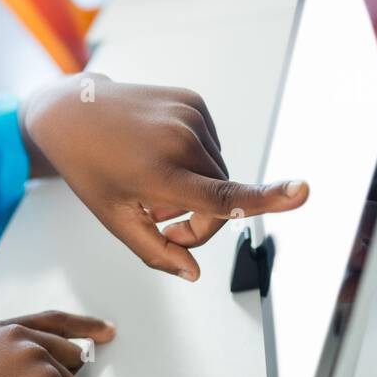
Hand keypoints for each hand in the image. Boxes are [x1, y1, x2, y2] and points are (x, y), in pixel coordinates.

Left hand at [23, 73, 309, 279]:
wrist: (73, 113)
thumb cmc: (90, 168)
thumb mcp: (114, 218)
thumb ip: (156, 251)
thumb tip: (192, 273)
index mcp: (159, 172)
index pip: (221, 196)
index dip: (266, 200)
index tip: (302, 191)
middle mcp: (180, 139)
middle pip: (222, 198)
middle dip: (198, 219)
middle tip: (158, 220)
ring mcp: (190, 116)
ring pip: (219, 173)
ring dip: (197, 189)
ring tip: (153, 184)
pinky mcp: (195, 102)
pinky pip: (211, 147)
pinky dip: (195, 160)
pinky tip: (160, 156)